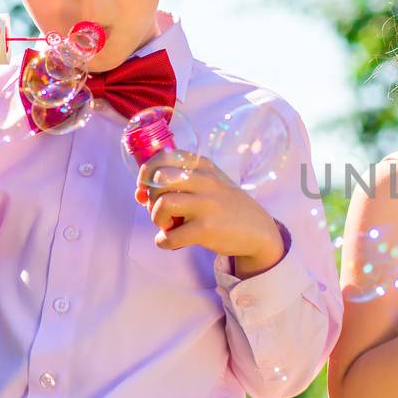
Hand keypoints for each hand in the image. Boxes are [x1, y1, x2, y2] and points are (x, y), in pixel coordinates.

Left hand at [136, 153, 284, 273]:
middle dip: (150, 198)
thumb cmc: (225, 205)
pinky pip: (169, 236)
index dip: (146, 172)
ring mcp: (206, 205)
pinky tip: (171, 241)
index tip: (146, 187)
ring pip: (162, 204)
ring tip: (167, 225)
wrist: (258, 230)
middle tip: (161, 210)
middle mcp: (205, 181)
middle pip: (158, 180)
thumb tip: (139, 194)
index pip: (163, 156)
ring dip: (156, 218)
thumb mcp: (209, 183)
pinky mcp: (206, 229)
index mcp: (203, 166)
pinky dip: (163, 241)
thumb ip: (177, 183)